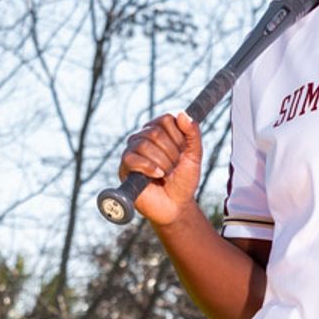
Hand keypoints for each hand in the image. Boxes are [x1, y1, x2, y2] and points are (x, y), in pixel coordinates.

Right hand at [118, 111, 201, 225]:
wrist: (176, 205)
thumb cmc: (184, 180)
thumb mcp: (194, 156)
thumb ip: (193, 134)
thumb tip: (182, 113)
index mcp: (159, 131)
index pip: (166, 119)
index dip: (179, 137)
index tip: (183, 153)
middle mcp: (143, 137)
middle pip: (155, 132)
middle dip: (171, 153)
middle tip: (174, 167)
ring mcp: (132, 151)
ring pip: (144, 145)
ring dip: (162, 162)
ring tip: (166, 174)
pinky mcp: (125, 167)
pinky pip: (132, 158)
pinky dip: (148, 167)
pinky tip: (158, 175)